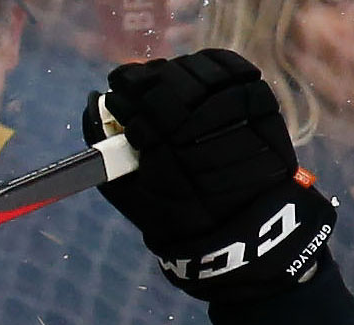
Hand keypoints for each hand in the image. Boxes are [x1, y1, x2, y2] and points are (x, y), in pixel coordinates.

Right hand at [91, 53, 338, 294]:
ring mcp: (234, 113)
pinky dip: (213, 65)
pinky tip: (203, 76)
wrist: (245, 230)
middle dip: (147, 79)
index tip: (117, 93)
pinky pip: (232, 68)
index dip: (123, 92)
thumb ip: (107, 154)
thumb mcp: (135, 197)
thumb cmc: (182, 220)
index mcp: (166, 151)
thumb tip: (93, 104)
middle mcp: (201, 127)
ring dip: (178, 71)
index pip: (136, 102)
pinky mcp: (260, 104)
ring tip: (172, 82)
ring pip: (197, 69)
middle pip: (166, 81)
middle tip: (141, 84)